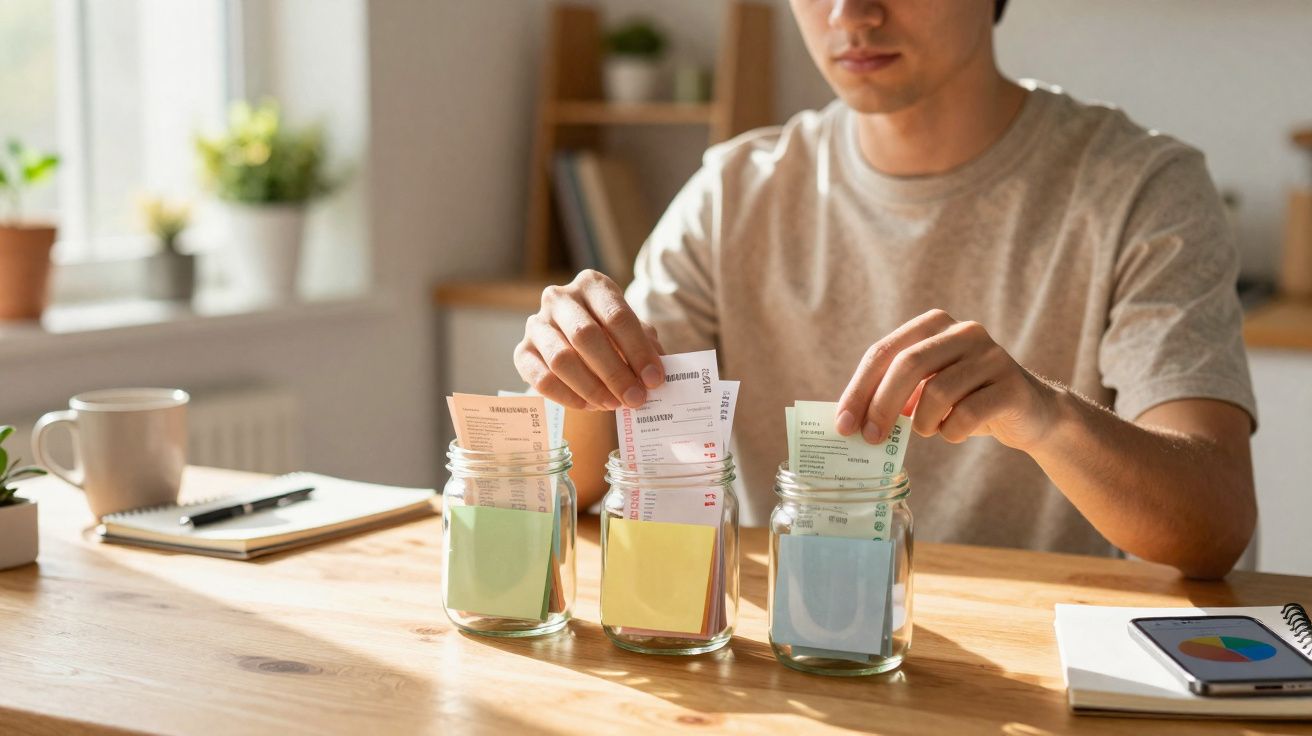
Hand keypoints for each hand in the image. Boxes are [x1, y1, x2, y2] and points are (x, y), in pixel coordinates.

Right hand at [514, 270, 665, 410]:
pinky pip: (541, 378)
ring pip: (561, 358)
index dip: (638, 351)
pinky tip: (589, 406)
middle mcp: (560, 297)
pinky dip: (567, 396)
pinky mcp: (522, 351)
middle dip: (615, 373)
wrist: (579, 346)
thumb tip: (656, 376)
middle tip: (635, 399)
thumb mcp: (635, 335)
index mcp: (592, 284)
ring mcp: (536, 323)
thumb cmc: (614, 337)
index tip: (654, 380)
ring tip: (613, 404)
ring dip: (591, 387)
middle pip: (586, 336)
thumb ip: (647, 349)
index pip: (616, 316)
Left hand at [835, 309, 1061, 450]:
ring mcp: (991, 355)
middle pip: (907, 365)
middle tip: (869, 439)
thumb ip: (893, 393)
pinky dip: (952, 432)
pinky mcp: (1011, 384)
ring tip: (930, 430)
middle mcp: (964, 331)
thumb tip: (851, 420)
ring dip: (923, 423)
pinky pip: (967, 414)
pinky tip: (955, 432)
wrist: (1031, 413)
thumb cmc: (965, 401)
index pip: (883, 352)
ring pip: (937, 392)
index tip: (843, 424)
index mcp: (934, 324)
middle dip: (881, 406)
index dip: (859, 390)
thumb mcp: (925, 389)